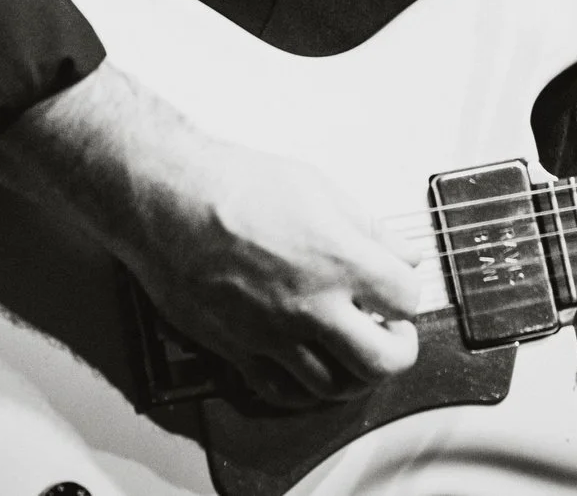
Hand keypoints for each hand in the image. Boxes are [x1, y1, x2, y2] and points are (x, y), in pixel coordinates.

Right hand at [0, 62, 422, 408]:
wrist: (169, 201)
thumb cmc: (235, 185)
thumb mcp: (320, 188)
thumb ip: (367, 228)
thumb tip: (397, 254)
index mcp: (341, 260)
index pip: (407, 298)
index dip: (406, 294)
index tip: (396, 288)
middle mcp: (313, 306)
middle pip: (384, 360)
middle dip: (397, 347)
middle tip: (389, 332)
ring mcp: (275, 334)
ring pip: (335, 387)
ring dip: (354, 372)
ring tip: (351, 349)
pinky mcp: (239, 350)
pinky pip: (282, 391)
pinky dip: (304, 389)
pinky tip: (309, 368)